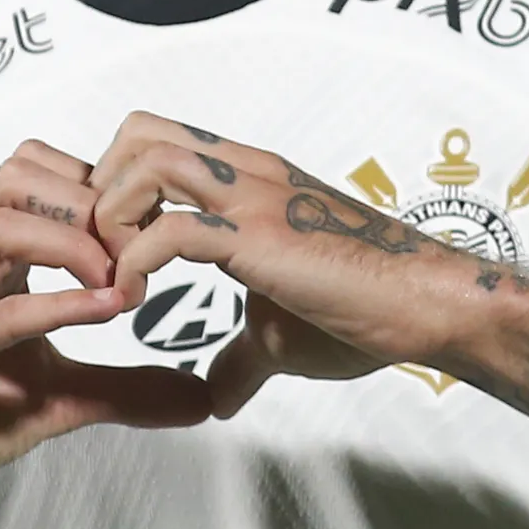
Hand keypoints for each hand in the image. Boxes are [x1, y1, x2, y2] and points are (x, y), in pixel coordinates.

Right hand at [0, 142, 213, 518]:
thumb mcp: (59, 397)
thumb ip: (125, 389)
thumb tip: (201, 397)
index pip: (39, 171)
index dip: (101, 188)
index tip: (150, 232)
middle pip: (23, 174)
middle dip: (95, 203)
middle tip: (142, 251)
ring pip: (6, 218)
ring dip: (77, 242)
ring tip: (122, 283)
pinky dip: (59, 304)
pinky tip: (107, 310)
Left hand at [88, 112, 493, 418]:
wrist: (427, 305)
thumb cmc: (366, 312)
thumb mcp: (281, 335)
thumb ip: (241, 355)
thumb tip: (220, 394)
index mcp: (245, 181)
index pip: (153, 143)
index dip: (115, 191)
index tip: (111, 253)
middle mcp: (243, 174)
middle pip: (137, 134)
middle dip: (101, 191)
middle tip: (104, 257)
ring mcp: (252, 199)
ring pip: (146, 164)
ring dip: (113, 222)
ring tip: (118, 279)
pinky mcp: (260, 236)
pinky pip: (171, 230)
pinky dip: (136, 264)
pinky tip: (137, 303)